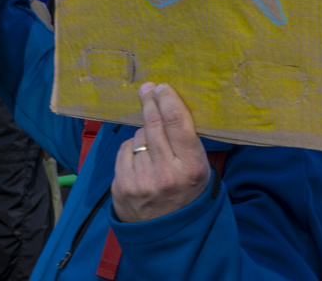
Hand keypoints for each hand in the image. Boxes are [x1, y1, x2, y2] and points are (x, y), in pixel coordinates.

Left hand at [112, 82, 210, 222]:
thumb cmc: (186, 190)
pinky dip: (131, 149)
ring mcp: (142, 182)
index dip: (167, 100)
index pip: (177, 123)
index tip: (161, 87)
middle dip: (150, 102)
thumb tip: (168, 101)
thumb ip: (186, 138)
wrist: (167, 233)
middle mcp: (166, 174)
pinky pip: (124, 150)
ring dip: (144, 135)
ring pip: (138, 137)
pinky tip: (139, 158)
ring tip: (153, 149)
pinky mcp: (122, 187)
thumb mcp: (198, 166)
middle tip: (148, 88)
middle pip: (154, 124)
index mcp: (191, 167)